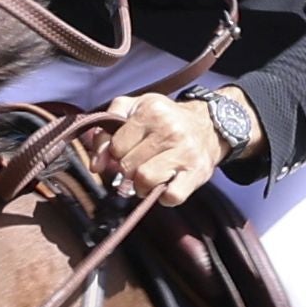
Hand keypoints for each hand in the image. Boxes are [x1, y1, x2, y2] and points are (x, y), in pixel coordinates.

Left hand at [101, 92, 239, 206]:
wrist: (209, 126)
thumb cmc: (165, 119)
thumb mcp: (135, 109)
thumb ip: (107, 129)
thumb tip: (96, 164)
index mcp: (152, 111)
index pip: (116, 146)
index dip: (116, 153)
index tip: (126, 151)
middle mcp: (170, 130)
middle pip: (128, 166)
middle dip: (128, 170)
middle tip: (138, 164)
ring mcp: (185, 152)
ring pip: (145, 181)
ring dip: (142, 186)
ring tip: (149, 177)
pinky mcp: (196, 173)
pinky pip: (171, 197)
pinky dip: (164, 197)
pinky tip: (166, 185)